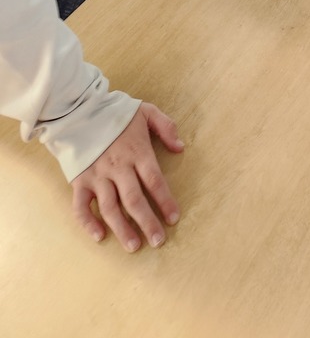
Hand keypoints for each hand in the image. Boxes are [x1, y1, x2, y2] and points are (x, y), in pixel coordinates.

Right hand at [71, 103, 183, 252]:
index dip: (165, 200)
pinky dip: (88, 223)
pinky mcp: (80, 181)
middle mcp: (118, 168)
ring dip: (122, 228)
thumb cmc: (116, 113)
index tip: (174, 218)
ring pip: (110, 208)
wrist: (80, 110)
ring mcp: (97, 176)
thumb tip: (180, 148)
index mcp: (137, 152)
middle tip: (158, 241)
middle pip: (134, 200)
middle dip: (147, 222)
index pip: (154, 180)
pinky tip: (100, 236)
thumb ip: (166, 127)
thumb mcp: (146, 111)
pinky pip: (81, 206)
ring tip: (134, 246)